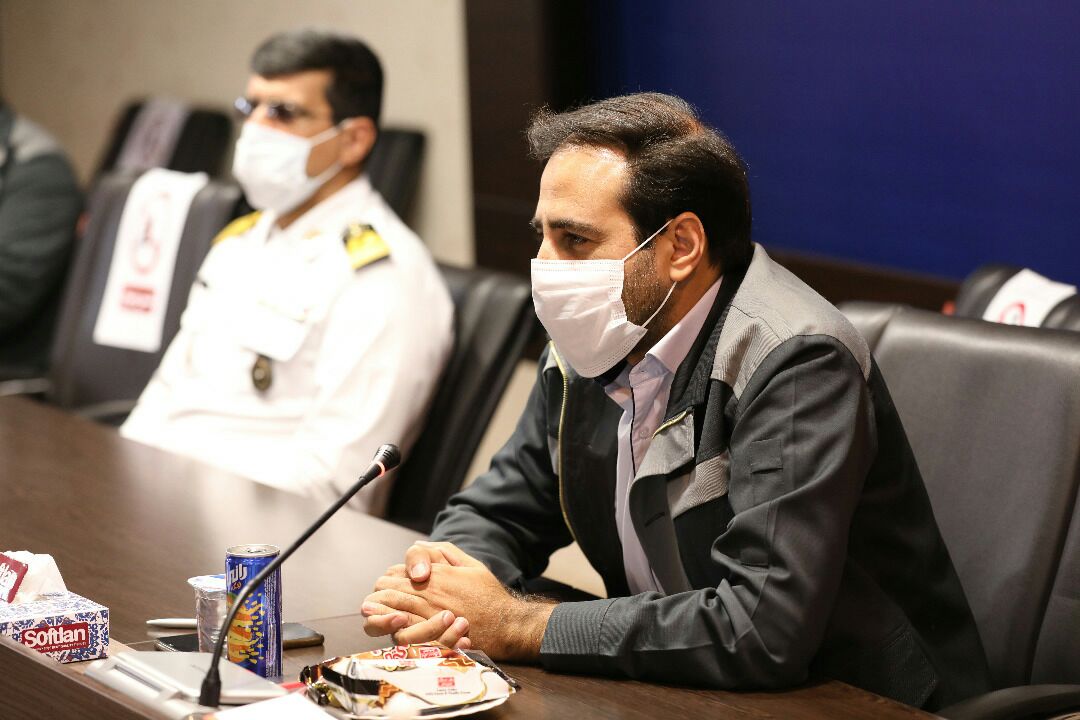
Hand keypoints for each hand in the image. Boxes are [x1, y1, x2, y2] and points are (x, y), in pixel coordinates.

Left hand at [363, 541, 554, 660]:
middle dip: (379, 592)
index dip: (389, 578)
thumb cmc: (489, 595)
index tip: (389, 584)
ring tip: (371, 610)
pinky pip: (401, 631)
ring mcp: (428, 614)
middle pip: (387, 588)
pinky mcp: (431, 636)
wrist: (505, 625)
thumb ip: (444, 552)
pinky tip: (386, 626)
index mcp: (436, 574)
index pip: (397, 571)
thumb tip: (419, 543)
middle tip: (376, 599)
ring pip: (390, 608)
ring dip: (378, 608)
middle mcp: (429, 592)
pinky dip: (389, 628)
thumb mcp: (471, 565)